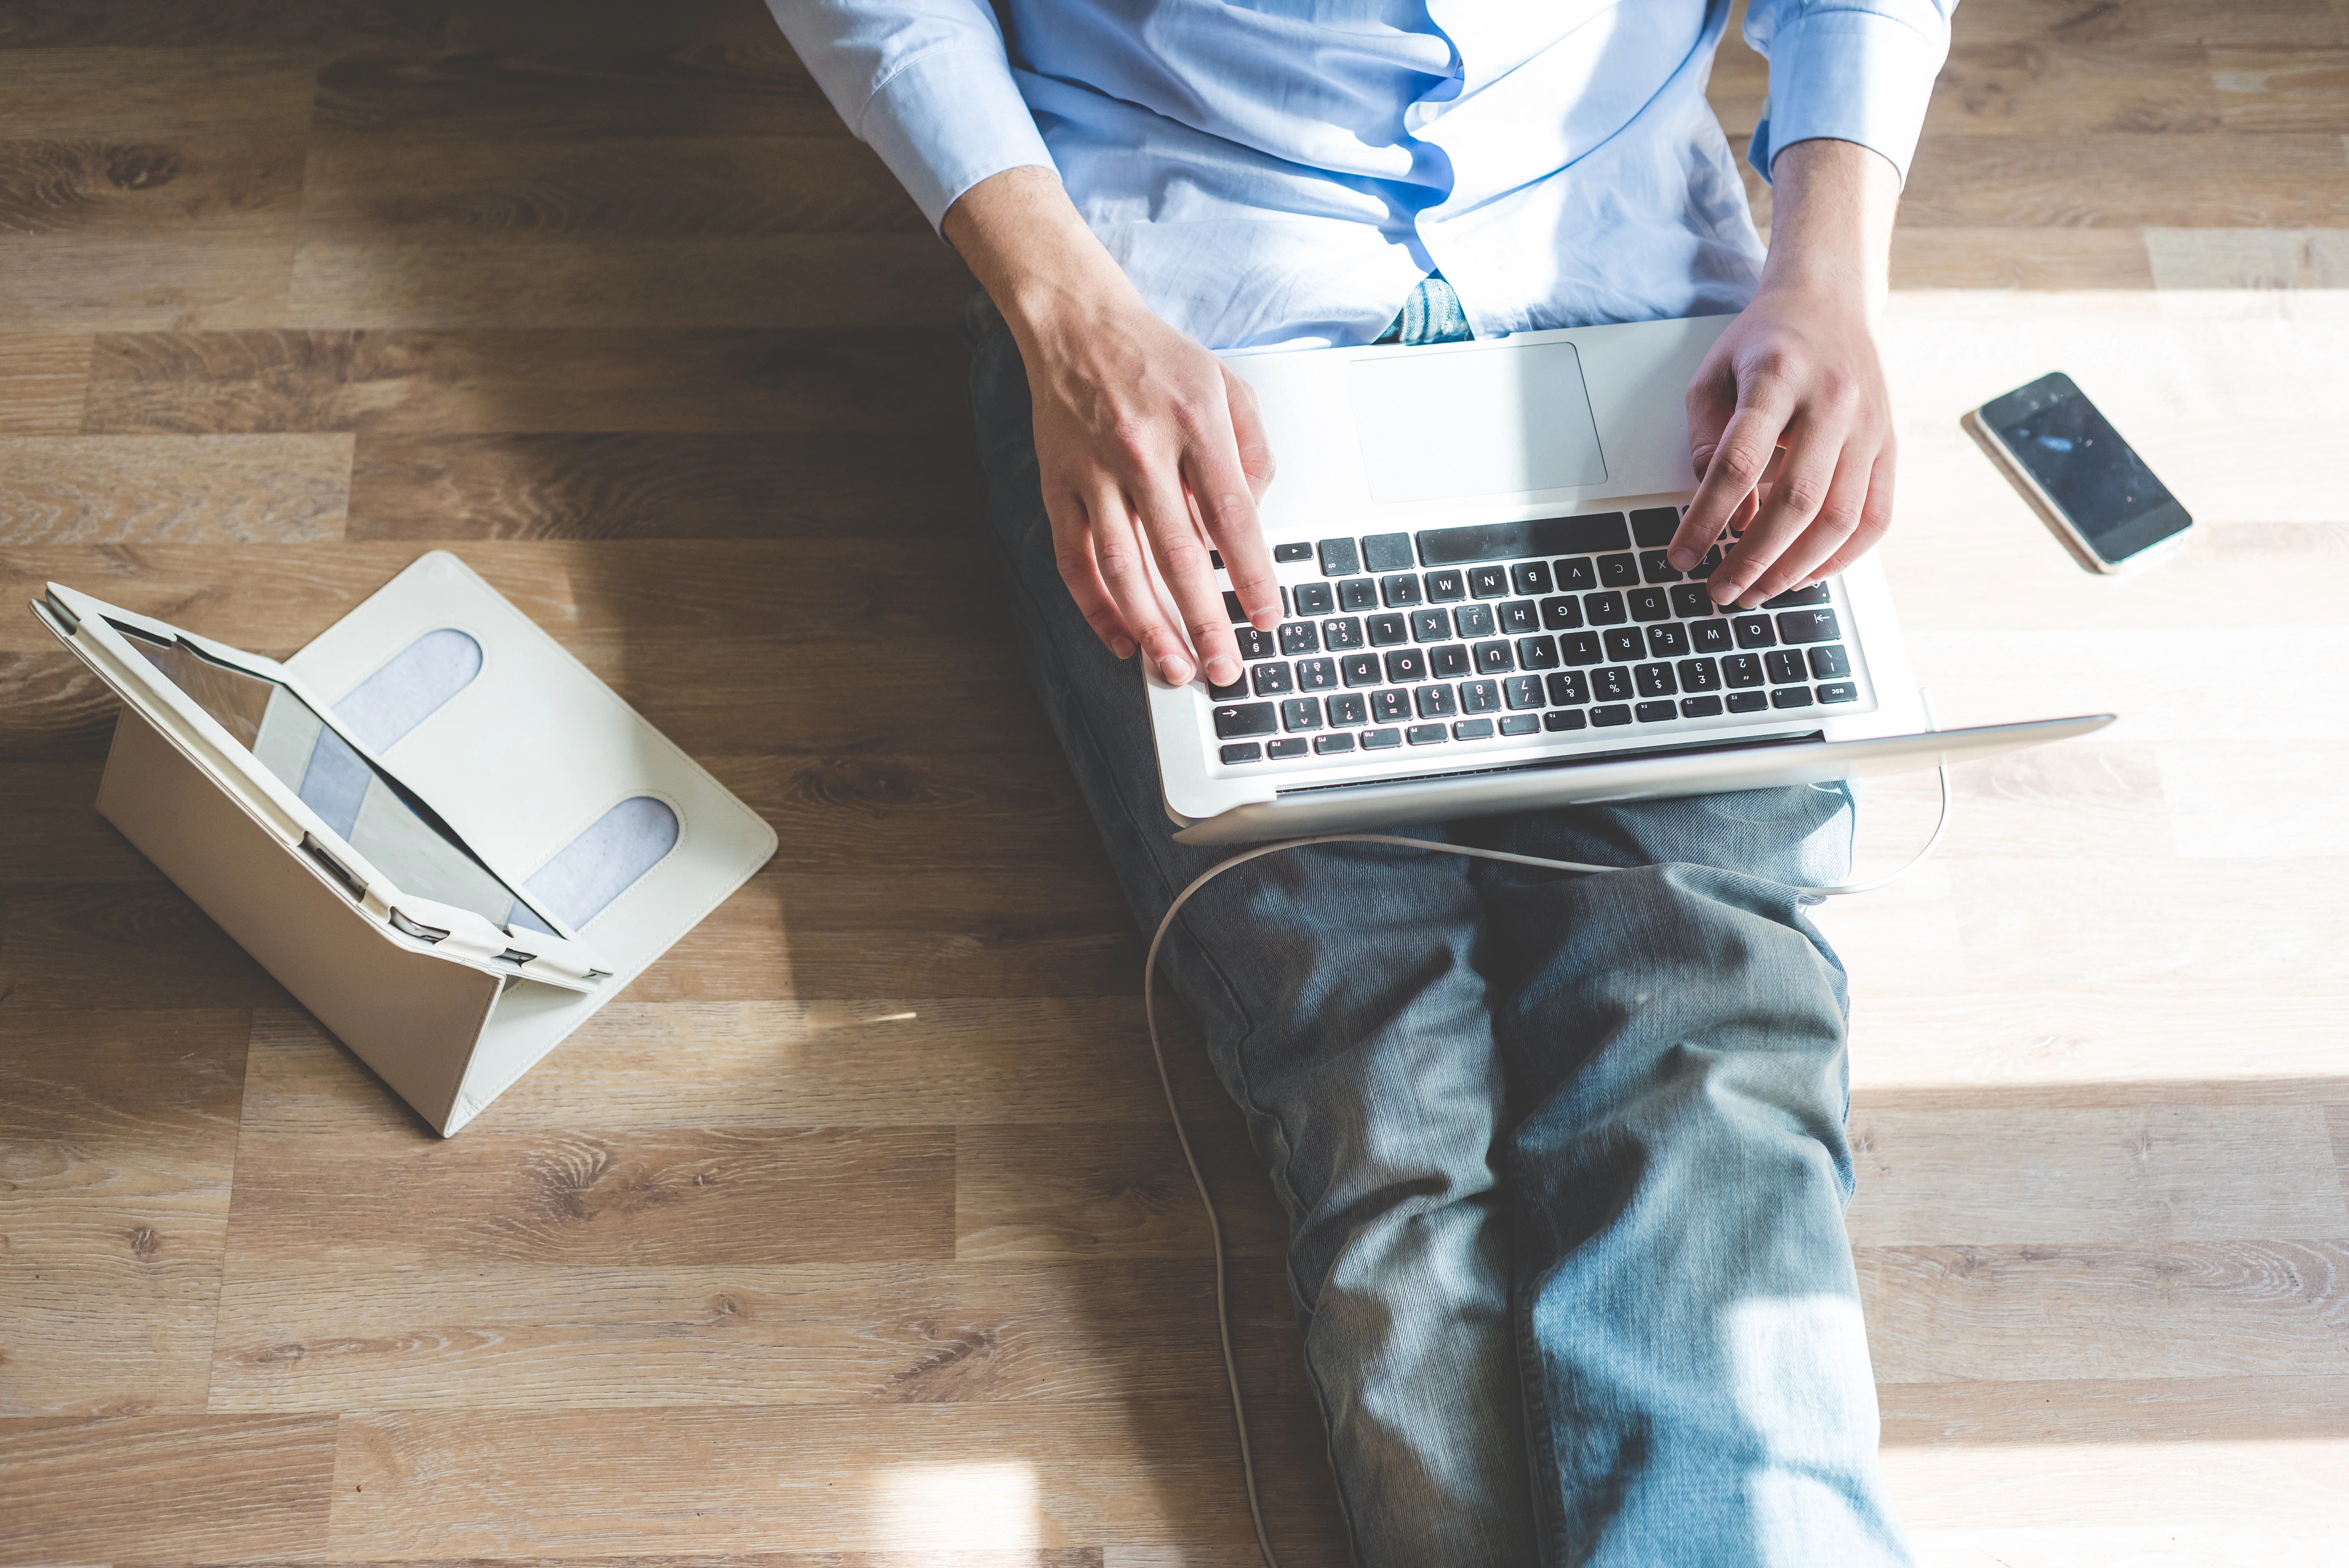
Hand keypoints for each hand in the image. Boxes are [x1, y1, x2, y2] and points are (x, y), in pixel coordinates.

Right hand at [944, 167, 1279, 688]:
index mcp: (1195, 425)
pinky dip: (1095, 606)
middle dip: (1205, 621)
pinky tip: (1120, 639)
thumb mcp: (1227, 385)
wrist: (1076, 324)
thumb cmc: (1157, 360)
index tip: (1267, 620)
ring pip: (1123, 567)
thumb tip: (1254, 519)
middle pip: (1179, 554)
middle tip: (1224, 669)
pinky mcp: (1059, 486)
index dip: (1251, 577)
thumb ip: (1253, 450)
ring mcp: (1094, 473)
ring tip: (1174, 669)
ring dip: (1150, 627)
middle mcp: (1142, 451)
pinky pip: (1075, 559)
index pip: (1232, 517)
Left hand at [1669, 138, 1901, 608]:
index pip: (1739, 463)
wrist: (1829, 299)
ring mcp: (1869, 424)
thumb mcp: (1713, 375)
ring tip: (1756, 592)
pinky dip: (1843, 557)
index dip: (1706, 519)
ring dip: (1794, 568)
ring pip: (1838, 517)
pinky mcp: (1890, 444)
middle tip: (1720, 591)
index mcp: (1778, 375)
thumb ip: (1706, 441)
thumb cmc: (1763, 342)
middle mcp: (1832, 400)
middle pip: (1795, 500)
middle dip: (1752, 558)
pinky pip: (1876, 517)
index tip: (1681, 556)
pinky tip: (1807, 574)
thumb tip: (1716, 512)